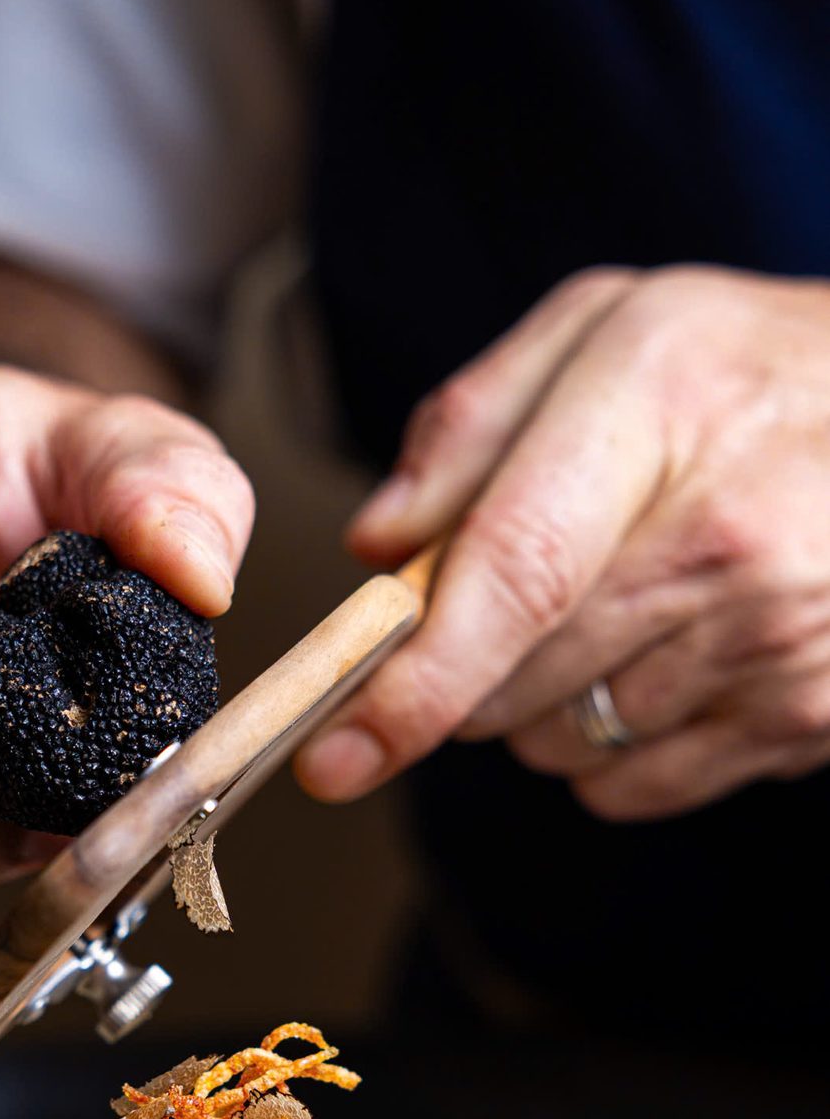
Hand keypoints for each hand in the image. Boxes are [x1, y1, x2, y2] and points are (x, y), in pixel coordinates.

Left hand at [298, 266, 829, 818]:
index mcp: (661, 406)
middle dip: (467, 669)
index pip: (513, 575)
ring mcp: (778, 640)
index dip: (412, 683)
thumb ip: (472, 421)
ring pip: (561, 744)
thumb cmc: (744, 373)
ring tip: (628, 608)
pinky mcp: (807, 718)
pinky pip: (633, 789)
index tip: (335, 755)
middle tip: (523, 595)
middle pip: (513, 683)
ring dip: (546, 705)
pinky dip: (617, 749)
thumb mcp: (612, 329)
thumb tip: (378, 546)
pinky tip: (672, 660)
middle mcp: (729, 535)